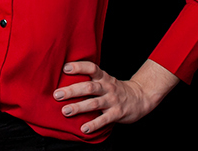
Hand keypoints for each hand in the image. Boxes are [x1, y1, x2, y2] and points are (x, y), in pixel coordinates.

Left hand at [52, 59, 178, 133]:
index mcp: (103, 77)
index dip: (79, 67)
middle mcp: (107, 87)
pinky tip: (84, 129)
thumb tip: (64, 78)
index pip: (92, 68)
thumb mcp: (105, 80)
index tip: (65, 68)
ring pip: (94, 103)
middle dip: (72, 91)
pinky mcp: (117, 113)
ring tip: (65, 111)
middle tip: (57, 94)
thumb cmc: (115, 89)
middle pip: (89, 87)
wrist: (140, 97)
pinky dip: (94, 124)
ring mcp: (113, 100)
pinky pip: (105, 119)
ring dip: (79, 107)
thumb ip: (90, 79)